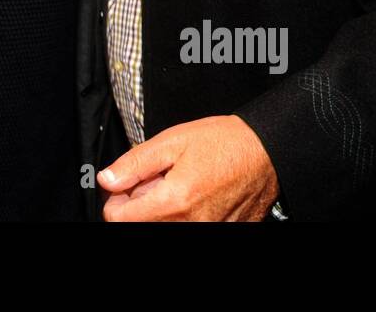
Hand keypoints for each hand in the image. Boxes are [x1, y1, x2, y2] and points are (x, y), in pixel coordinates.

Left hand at [99, 115, 278, 221]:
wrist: (267, 152)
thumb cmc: (225, 143)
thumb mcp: (172, 141)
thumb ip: (135, 163)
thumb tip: (108, 179)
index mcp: (174, 201)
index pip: (119, 220)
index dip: (117, 200)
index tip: (125, 186)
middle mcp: (191, 225)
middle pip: (141, 226)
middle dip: (141, 203)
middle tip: (157, 180)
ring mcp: (208, 232)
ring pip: (164, 228)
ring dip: (162, 211)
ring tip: (177, 186)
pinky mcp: (222, 234)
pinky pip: (190, 229)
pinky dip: (184, 216)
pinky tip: (194, 196)